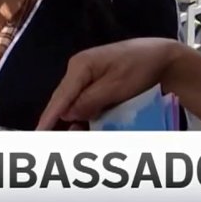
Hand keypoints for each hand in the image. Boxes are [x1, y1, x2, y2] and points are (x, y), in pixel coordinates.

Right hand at [37, 38, 185, 129]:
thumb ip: (90, 101)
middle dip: (59, 121)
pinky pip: (85, 101)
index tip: (38, 134)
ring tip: (74, 138)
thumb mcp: (116, 86)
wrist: (162, 58)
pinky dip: (85, 115)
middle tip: (55, 143)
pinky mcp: (97, 82)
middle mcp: (79, 70)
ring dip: (75, 120)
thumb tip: (67, 115)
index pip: (61, 96)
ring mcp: (88, 76)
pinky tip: (86, 127)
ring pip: (75, 103)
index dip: (48, 117)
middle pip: (64, 100)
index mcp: (80, 66)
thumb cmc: (140, 68)